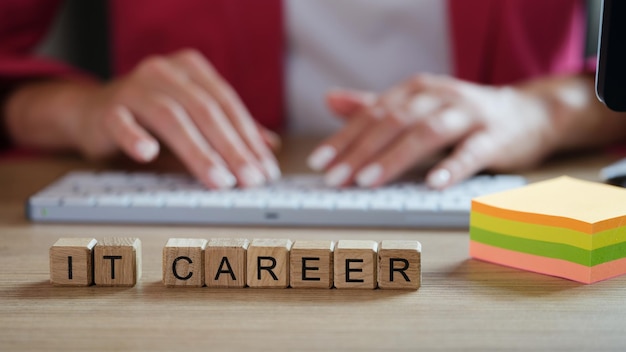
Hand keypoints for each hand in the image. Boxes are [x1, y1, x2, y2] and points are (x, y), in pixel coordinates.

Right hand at [73, 49, 279, 188]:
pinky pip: (121, 122)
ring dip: (198, 152)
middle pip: (205, 110)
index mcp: (191, 69)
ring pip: (171, 116)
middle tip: (250, 180)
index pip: (227, 103)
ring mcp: (133, 87)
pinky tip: (149, 154)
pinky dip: (135, 137)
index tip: (266, 170)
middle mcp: (165, 71)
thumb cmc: (151, 118)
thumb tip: (270, 147)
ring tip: (220, 181)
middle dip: (232, 149)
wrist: (94, 112)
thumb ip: (229, 131)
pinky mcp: (107, 109)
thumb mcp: (195, 122)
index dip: (249, 138)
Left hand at [308, 74, 556, 188]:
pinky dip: (452, 167)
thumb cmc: (461, 115)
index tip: (319, 162)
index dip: (344, 137)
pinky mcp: (494, 136)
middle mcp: (439, 96)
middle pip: (394, 121)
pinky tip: (433, 184)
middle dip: (361, 150)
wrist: (525, 114)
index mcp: (416, 90)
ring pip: (427, 132)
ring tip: (369, 180)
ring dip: (395, 157)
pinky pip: (471, 152)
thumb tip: (330, 100)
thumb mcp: (416, 105)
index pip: (372, 113)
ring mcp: (468, 114)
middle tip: (336, 178)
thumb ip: (375, 106)